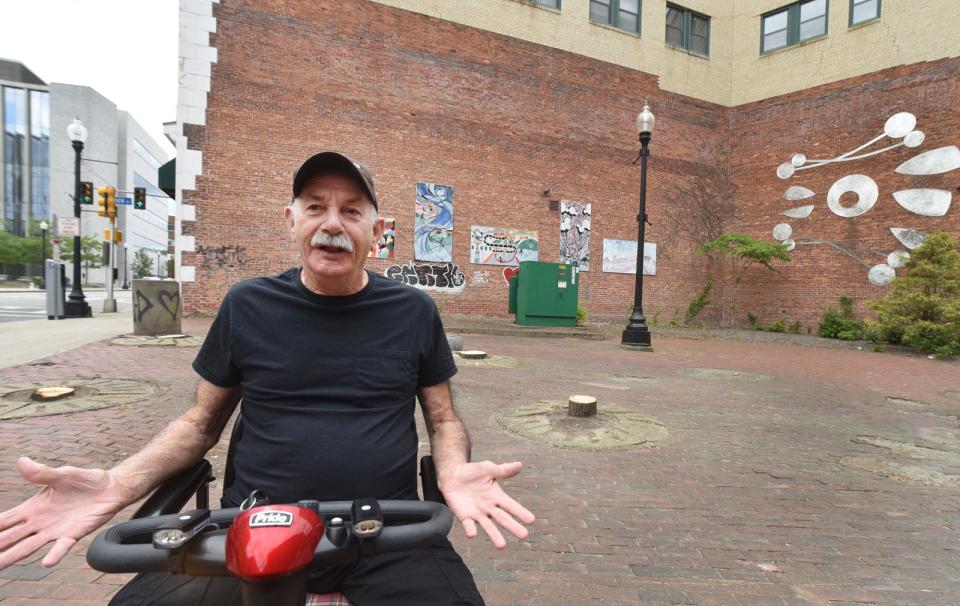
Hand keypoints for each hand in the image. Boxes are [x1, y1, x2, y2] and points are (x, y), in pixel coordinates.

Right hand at [0, 457, 126, 568]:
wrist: (110, 488)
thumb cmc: (84, 480)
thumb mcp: (61, 474)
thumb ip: (41, 472)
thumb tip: (21, 461)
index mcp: (33, 508)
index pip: (4, 520)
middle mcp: (39, 523)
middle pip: (10, 537)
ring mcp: (54, 530)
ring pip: (28, 547)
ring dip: (12, 557)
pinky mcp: (73, 534)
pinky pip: (62, 546)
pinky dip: (55, 554)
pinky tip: (46, 562)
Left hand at [440, 461, 534, 548]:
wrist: (453, 475)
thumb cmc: (473, 472)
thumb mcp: (488, 468)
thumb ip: (502, 470)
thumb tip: (519, 465)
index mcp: (497, 496)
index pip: (511, 505)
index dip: (520, 512)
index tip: (531, 519)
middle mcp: (490, 508)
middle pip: (503, 518)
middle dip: (512, 526)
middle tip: (523, 535)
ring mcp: (478, 514)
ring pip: (488, 526)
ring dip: (494, 535)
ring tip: (501, 546)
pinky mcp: (464, 516)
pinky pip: (468, 524)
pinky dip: (470, 529)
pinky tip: (472, 534)